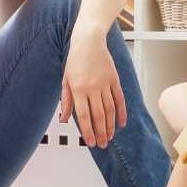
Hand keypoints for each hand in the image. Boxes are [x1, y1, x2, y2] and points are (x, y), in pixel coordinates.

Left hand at [60, 26, 126, 148]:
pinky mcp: (114, 80)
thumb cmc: (74, 60)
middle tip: (102, 145)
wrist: (89, 41)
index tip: (91, 143)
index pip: (84, 116)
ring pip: (110, 110)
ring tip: (109, 137)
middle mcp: (92, 88)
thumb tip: (64, 119)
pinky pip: (120, 99)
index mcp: (78, 89)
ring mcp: (105, 84)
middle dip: (101, 133)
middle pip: (98, 116)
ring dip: (110, 126)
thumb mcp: (65, 80)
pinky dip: (122, 112)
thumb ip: (66, 101)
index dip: (88, 131)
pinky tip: (121, 123)